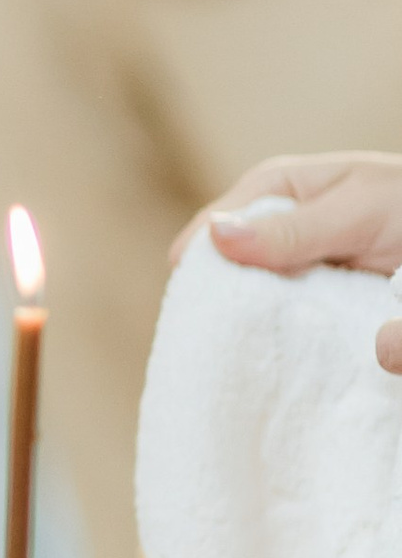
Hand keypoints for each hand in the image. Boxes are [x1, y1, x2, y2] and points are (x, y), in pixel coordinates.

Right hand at [187, 154, 401, 370]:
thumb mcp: (356, 211)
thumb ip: (293, 229)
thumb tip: (216, 238)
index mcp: (272, 193)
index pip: (209, 235)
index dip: (201, 273)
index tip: (203, 315)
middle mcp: (273, 234)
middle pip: (224, 279)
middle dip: (229, 311)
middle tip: (236, 346)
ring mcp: (295, 273)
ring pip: (254, 312)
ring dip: (261, 334)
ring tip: (265, 358)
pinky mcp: (318, 306)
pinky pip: (290, 333)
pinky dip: (292, 347)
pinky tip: (292, 364)